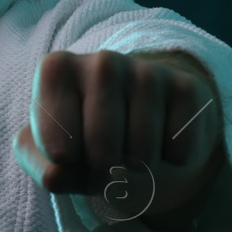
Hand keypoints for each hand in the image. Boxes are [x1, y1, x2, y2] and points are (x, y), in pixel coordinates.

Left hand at [13, 49, 224, 229]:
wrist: (136, 113)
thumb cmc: (82, 132)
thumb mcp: (48, 153)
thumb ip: (45, 169)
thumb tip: (63, 169)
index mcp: (56, 71)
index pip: (58, 150)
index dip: (67, 166)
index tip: (68, 149)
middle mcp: (101, 61)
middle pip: (102, 153)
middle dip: (104, 168)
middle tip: (105, 151)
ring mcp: (146, 71)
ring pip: (142, 154)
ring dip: (138, 164)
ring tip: (131, 142)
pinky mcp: (186, 88)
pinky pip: (180, 151)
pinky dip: (172, 159)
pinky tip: (162, 134)